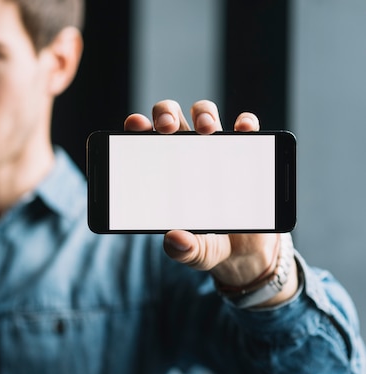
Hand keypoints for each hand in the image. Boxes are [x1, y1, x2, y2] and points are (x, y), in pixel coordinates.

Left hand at [124, 100, 297, 306]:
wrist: (245, 251)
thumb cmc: (208, 243)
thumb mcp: (194, 251)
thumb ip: (182, 249)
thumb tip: (175, 240)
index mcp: (162, 170)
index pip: (143, 140)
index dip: (137, 126)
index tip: (134, 124)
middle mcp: (185, 152)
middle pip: (171, 116)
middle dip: (166, 114)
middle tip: (166, 128)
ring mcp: (215, 149)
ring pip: (204, 113)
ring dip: (203, 113)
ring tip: (206, 129)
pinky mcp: (246, 152)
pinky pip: (247, 128)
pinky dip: (246, 122)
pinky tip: (244, 128)